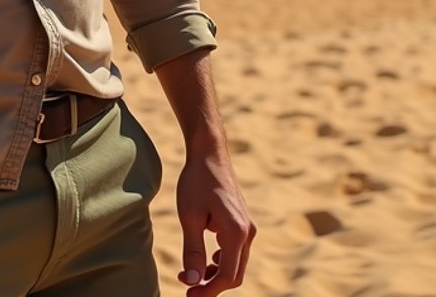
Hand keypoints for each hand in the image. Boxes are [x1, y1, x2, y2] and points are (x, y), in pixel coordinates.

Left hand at [176, 144, 254, 293]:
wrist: (209, 153)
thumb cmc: (197, 181)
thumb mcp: (190, 216)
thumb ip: (193, 251)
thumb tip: (193, 281)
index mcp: (236, 232)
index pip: (226, 276)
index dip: (208, 291)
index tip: (188, 296)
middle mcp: (247, 232)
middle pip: (234, 275)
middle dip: (211, 286)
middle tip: (187, 289)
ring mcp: (247, 226)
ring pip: (236, 264)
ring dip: (216, 274)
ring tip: (191, 274)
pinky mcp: (242, 221)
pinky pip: (236, 251)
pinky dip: (221, 261)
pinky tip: (206, 258)